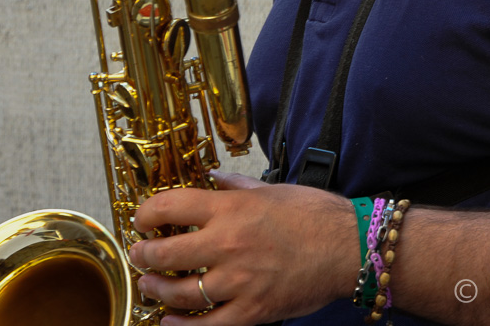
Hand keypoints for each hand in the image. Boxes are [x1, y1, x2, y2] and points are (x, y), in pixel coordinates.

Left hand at [130, 171, 360, 324]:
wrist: (349, 248)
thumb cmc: (315, 215)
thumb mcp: (272, 189)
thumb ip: (238, 184)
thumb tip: (215, 177)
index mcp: (231, 208)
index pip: (170, 207)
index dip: (146, 214)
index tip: (143, 220)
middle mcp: (228, 243)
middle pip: (164, 253)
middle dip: (144, 255)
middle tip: (140, 254)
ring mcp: (238, 281)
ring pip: (178, 293)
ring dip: (156, 289)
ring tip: (150, 285)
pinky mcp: (252, 311)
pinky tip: (169, 321)